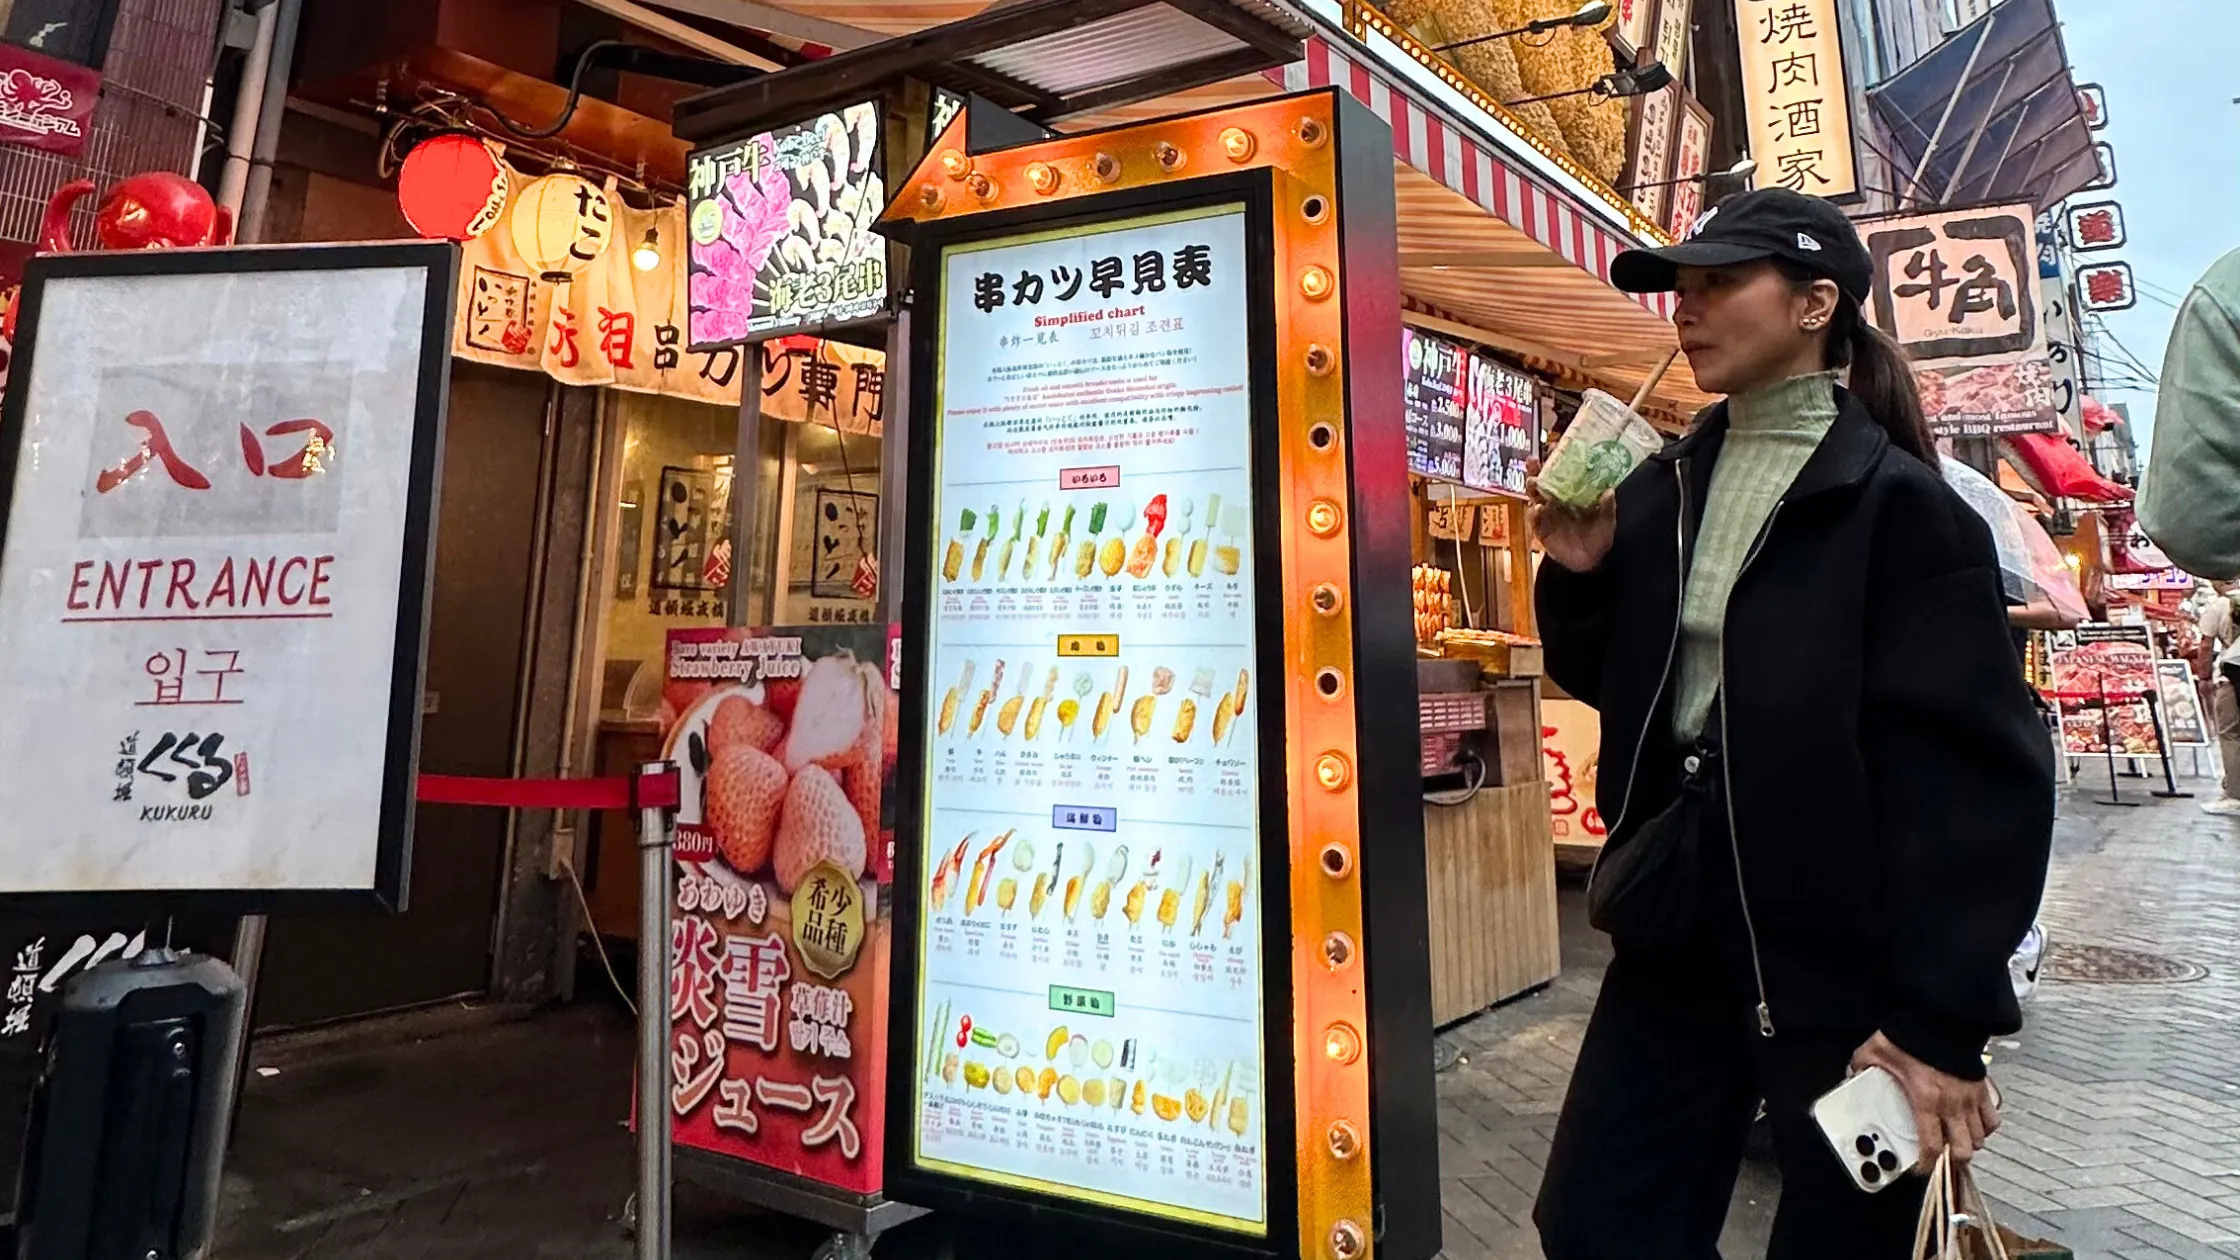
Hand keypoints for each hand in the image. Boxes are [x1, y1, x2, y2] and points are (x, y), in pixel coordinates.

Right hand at [1526, 459, 1616, 573]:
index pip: (1560, 473)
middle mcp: (1555, 501)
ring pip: (1534, 498)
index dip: (1554, 460)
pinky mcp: (1541, 531)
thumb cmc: (1599, 537)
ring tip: (1534, 482)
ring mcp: (1547, 516)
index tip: (1554, 448)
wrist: (1591, 563)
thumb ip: (1607, 507)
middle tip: (1534, 461)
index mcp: (1571, 493)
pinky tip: (1538, 508)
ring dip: (1532, 488)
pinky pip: (1535, 520)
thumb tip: (1609, 491)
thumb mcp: (1607, 521)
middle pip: (1541, 481)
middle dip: (1535, 470)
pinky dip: (1535, 514)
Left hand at [1851, 1032, 1999, 1170]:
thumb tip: (1850, 1075)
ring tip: (1953, 1142)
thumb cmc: (1912, 1034)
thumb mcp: (1876, 1050)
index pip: (1931, 1146)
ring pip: (1979, 1138)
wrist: (1944, 1017)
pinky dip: (1984, 1127)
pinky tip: (1971, 1125)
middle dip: (1952, 1161)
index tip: (1919, 1170)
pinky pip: (1992, 1119)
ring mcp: (1971, 1097)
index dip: (1926, 1165)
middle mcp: (1952, 1104)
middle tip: (1940, 1159)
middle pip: (1962, 1150)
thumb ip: (1861, 1066)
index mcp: (1926, 1100)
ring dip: (1967, 1144)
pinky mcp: (1983, 1088)